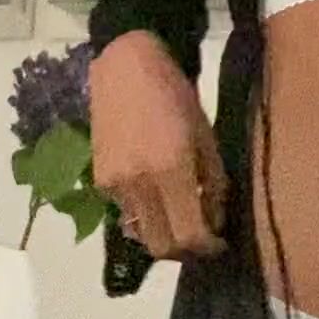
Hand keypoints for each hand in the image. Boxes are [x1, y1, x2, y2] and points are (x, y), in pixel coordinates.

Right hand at [90, 32, 227, 261]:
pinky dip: (144, 214)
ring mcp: (115, 184)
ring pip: (141, 233)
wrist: (125, 67)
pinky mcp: (99, 180)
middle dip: (184, 250)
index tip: (219, 243)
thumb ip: (213, 180)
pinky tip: (155, 193)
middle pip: (161, 246)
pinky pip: (126, 213)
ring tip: (179, 215)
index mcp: (172, 169)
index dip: (207, 247)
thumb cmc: (174, 94)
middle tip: (201, 237)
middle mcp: (139, 183)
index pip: (189, 233)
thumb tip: (216, 219)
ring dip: (163, 233)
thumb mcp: (205, 134)